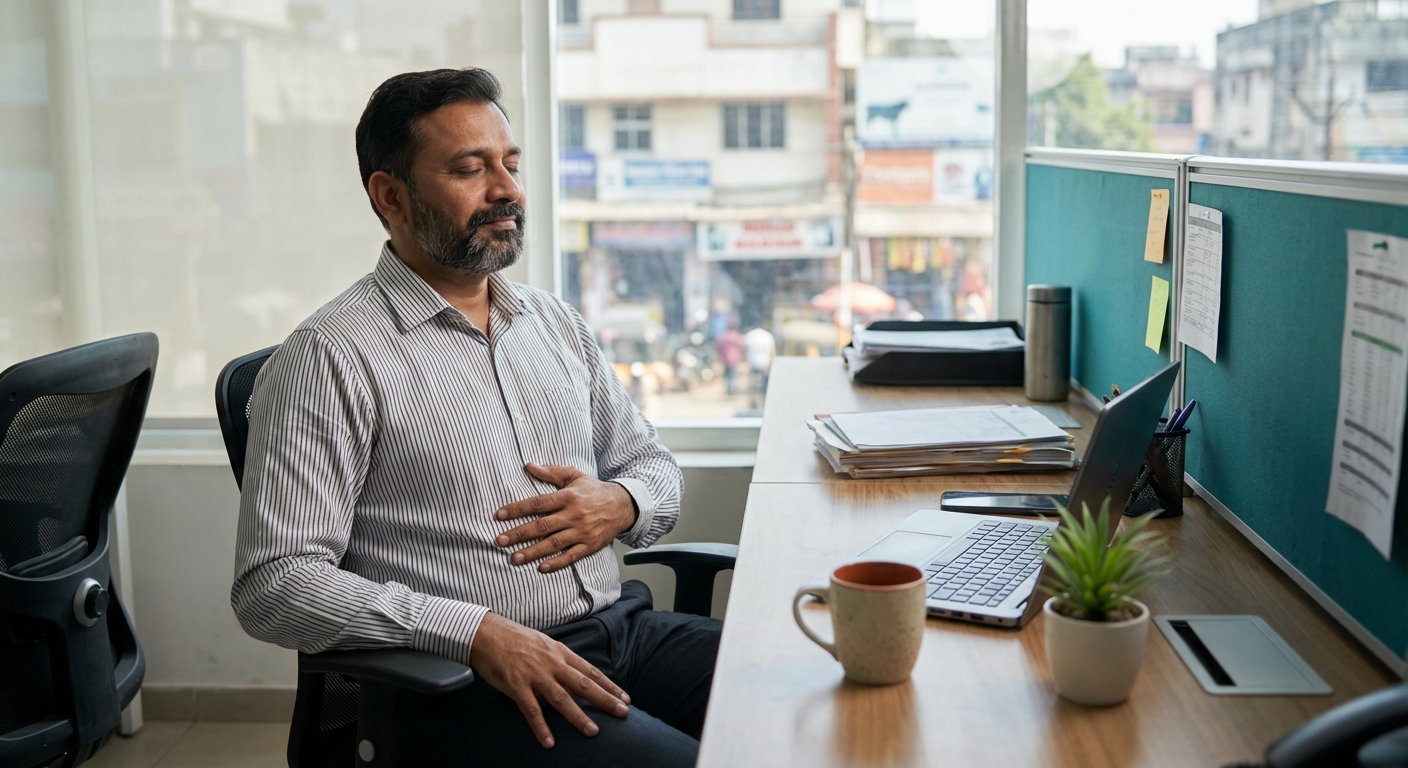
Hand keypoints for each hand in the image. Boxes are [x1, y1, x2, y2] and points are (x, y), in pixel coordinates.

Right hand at [469, 612, 630, 747]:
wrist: (486, 633)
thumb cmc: (515, 639)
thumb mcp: (544, 644)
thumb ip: (559, 660)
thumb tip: (576, 674)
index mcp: (560, 652)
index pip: (590, 671)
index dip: (609, 685)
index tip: (625, 697)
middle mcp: (552, 663)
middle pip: (583, 684)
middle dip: (605, 699)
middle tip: (623, 713)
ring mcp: (535, 675)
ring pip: (562, 698)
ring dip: (578, 716)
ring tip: (593, 731)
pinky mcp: (516, 685)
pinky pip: (531, 709)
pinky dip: (541, 727)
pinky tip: (549, 741)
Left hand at [494, 463, 635, 572]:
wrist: (623, 505)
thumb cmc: (594, 490)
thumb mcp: (575, 475)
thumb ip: (551, 472)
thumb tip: (528, 465)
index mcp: (568, 497)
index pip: (538, 503)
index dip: (517, 509)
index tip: (499, 515)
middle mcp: (574, 515)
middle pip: (542, 526)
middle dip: (519, 534)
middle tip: (500, 541)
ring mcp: (582, 532)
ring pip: (553, 543)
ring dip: (533, 552)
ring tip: (514, 558)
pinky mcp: (590, 545)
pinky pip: (572, 556)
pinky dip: (557, 563)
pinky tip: (542, 568)